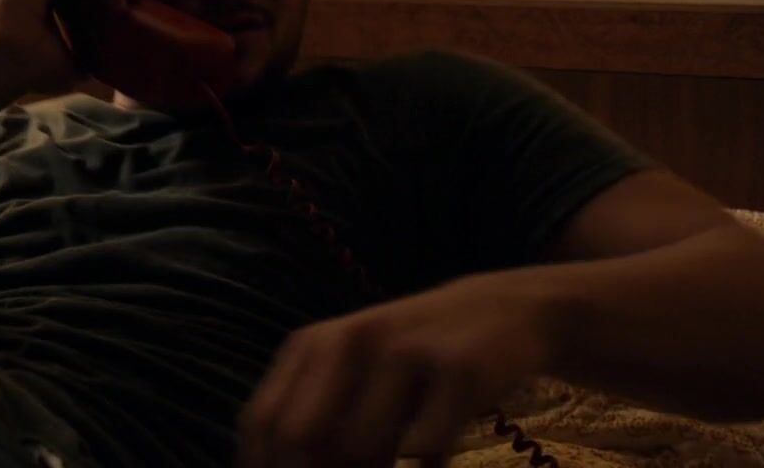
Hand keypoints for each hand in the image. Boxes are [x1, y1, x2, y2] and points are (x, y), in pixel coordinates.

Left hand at [239, 272, 554, 466]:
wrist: (500, 311)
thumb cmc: (413, 362)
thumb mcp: (351, 376)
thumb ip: (313, 420)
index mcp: (311, 346)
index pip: (263, 421)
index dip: (268, 467)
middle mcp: (348, 340)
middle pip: (300, 437)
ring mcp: (402, 350)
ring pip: (360, 448)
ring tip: (395, 461)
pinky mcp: (458, 366)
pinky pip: (425, 447)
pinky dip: (427, 466)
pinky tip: (435, 456)